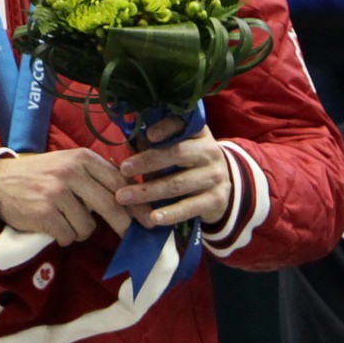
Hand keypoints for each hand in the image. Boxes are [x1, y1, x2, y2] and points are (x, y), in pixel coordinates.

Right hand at [0, 147, 132, 244]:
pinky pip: (69, 236)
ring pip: (88, 227)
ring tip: (64, 221)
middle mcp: (71, 172)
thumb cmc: (39, 176)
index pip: (119, 183)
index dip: (136, 204)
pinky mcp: (45, 213)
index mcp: (82, 158)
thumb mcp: (67, 165)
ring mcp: (57, 193)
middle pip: (111, 206)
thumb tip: (132, 198)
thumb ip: (95, 176)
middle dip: (123, 226)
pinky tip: (51, 227)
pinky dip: (63, 237)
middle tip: (130, 238)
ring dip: (79, 231)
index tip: (147, 220)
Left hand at [116, 126, 233, 229]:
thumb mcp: (177, 146)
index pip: (183, 125)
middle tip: (123, 169)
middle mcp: (210, 152)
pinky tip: (153, 218)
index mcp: (198, 133)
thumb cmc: (186, 162)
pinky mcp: (216, 200)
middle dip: (147, 162)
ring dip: (148, 191)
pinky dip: (170, 213)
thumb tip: (125, 141)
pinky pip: (190, 207)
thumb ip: (155, 143)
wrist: (220, 187)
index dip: (166, 128)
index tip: (148, 135)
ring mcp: (215, 176)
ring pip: (178, 183)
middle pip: (177, 154)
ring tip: (123, 197)